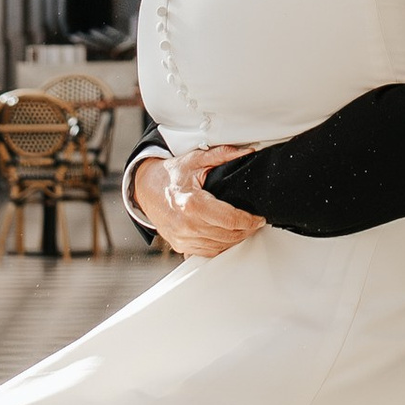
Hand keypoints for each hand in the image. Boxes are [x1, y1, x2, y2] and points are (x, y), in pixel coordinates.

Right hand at [128, 145, 265, 260]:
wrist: (146, 188)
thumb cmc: (170, 175)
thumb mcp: (195, 159)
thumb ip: (222, 155)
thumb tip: (247, 152)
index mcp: (191, 203)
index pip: (229, 219)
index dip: (249, 220)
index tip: (258, 218)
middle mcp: (186, 224)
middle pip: (227, 235)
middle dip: (246, 230)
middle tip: (255, 222)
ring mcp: (182, 238)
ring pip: (220, 247)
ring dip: (236, 240)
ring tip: (245, 228)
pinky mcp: (180, 245)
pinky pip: (208, 252)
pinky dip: (222, 246)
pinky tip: (228, 236)